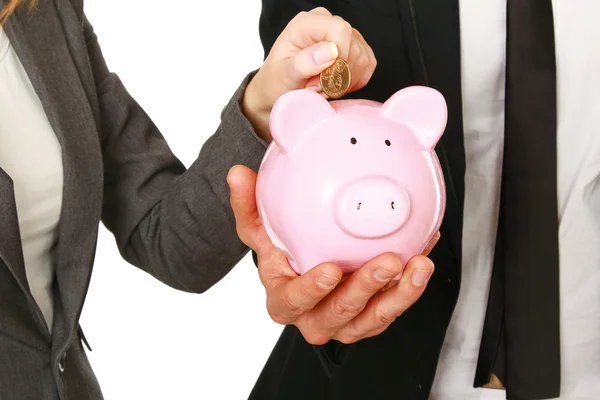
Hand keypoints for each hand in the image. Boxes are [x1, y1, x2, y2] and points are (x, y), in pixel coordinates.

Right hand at [227, 165, 438, 344]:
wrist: (306, 265)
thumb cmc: (281, 250)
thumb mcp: (260, 227)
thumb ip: (247, 203)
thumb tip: (236, 174)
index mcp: (283, 300)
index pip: (293, 301)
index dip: (312, 291)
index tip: (330, 270)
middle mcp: (314, 318)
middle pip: (339, 314)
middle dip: (364, 290)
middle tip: (387, 261)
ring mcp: (346, 323)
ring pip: (374, 319)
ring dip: (399, 295)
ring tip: (418, 265)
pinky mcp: (372, 318)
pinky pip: (395, 306)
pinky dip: (412, 285)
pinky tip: (424, 255)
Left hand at [242, 7, 376, 141]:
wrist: (279, 90)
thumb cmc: (278, 81)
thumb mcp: (284, 75)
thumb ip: (304, 62)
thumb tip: (331, 50)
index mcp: (307, 23)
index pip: (341, 31)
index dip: (338, 59)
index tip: (321, 77)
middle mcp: (327, 23)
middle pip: (354, 47)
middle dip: (338, 74)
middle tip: (316, 84)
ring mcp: (343, 36)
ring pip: (363, 58)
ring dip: (344, 81)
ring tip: (323, 85)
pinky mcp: (355, 49)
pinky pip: (368, 65)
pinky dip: (354, 81)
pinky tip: (335, 84)